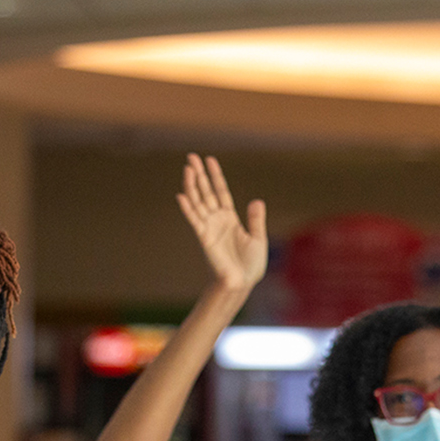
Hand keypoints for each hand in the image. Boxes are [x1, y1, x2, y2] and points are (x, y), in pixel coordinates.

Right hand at [178, 154, 267, 293]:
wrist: (242, 283)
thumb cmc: (251, 266)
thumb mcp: (258, 239)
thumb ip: (256, 220)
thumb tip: (257, 200)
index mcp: (231, 219)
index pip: (221, 192)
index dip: (215, 176)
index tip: (209, 160)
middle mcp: (218, 220)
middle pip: (206, 192)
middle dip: (199, 175)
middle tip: (191, 157)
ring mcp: (210, 228)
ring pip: (198, 202)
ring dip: (192, 186)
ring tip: (187, 168)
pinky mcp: (205, 238)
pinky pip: (195, 220)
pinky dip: (188, 208)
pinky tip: (181, 195)